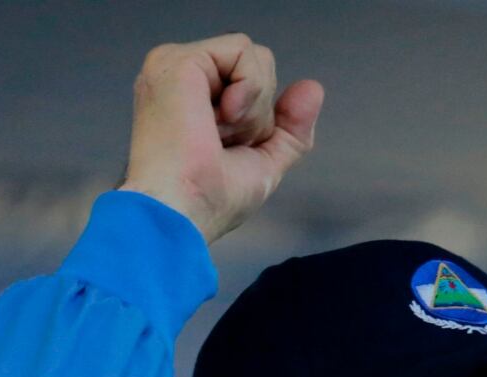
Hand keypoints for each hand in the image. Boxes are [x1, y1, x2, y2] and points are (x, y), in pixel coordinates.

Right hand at [120, 36, 323, 244]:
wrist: (178, 216)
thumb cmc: (204, 204)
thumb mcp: (262, 165)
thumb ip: (290, 129)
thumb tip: (312, 89)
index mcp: (189, 103)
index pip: (248, 85)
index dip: (258, 119)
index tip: (230, 152)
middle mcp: (178, 82)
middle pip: (255, 66)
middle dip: (258, 112)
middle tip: (222, 144)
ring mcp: (173, 68)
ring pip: (252, 58)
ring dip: (253, 107)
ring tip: (217, 134)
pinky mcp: (177, 61)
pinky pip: (242, 49)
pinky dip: (248, 88)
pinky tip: (222, 117)